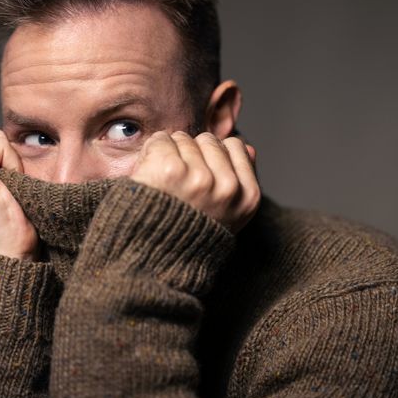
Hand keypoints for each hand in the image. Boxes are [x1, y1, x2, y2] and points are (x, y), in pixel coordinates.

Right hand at [0, 127, 37, 260]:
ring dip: (10, 164)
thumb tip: (17, 139)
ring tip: (3, 194)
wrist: (7, 257)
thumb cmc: (11, 230)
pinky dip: (11, 165)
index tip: (5, 193)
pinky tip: (3, 191)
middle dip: (8, 161)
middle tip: (5, 195)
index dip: (8, 162)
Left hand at [130, 131, 260, 232]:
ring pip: (183, 138)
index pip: (235, 146)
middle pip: (208, 140)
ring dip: (169, 153)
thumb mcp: (226, 215)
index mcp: (247, 197)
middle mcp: (228, 188)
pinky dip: (150, 153)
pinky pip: (160, 140)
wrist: (150, 259)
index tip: (200, 174)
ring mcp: (200, 179)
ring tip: (164, 183)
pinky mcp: (170, 170)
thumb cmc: (185, 234)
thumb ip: (240, 180)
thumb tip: (248, 148)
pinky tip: (149, 174)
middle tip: (178, 181)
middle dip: (191, 152)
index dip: (212, 155)